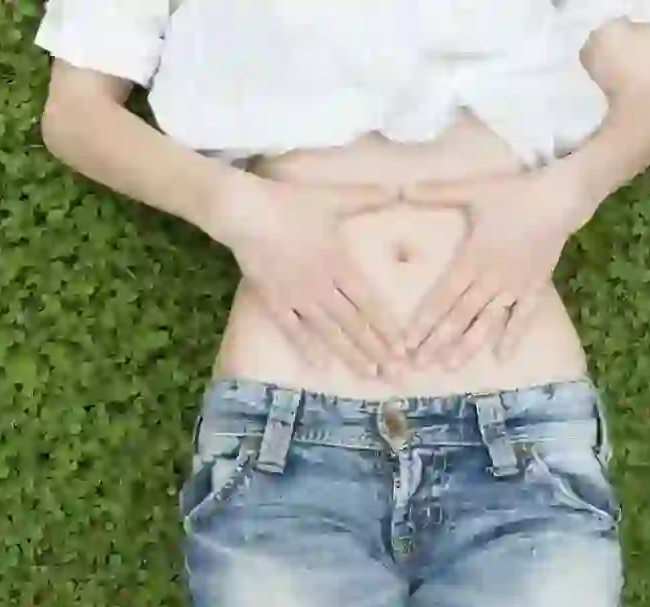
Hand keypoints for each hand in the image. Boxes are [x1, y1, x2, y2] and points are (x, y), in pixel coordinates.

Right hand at [210, 173, 404, 377]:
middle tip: (395, 374)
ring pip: (328, 331)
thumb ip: (368, 197)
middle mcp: (322, 286)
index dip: (386, 326)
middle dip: (376, 350)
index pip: (369, 302)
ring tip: (368, 374)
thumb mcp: (334, 197)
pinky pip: (293, 330)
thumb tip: (400, 189)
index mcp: (339, 263)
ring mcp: (297, 296)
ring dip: (349, 354)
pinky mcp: (274, 301)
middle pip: (353, 323)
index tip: (402, 348)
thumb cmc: (291, 203)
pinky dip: (307, 348)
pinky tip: (321, 366)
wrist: (247, 213)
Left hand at [398, 167, 600, 367]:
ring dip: (468, 346)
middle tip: (419, 365)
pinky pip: (523, 318)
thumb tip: (401, 187)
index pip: (442, 297)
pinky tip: (502, 359)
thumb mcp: (472, 190)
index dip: (424, 320)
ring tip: (450, 367)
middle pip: (460, 317)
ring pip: (487, 323)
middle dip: (438, 342)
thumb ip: (435, 192)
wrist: (559, 198)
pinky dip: (513, 337)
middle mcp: (490, 279)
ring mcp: (514, 287)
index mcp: (472, 258)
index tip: (407, 341)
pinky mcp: (535, 288)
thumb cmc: (514, 193)